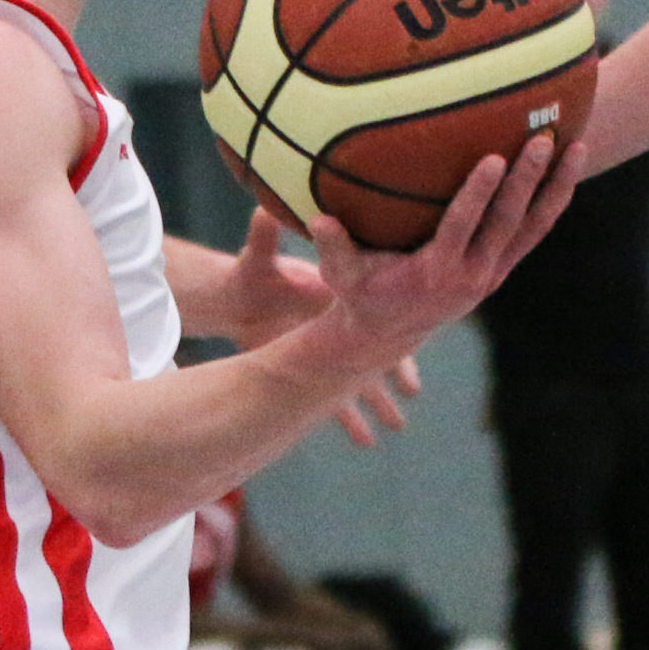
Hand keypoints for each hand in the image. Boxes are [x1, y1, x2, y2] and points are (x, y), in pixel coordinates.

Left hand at [212, 211, 417, 443]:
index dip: (391, 330)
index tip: (408, 339)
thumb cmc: (248, 273)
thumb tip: (260, 209)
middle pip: (374, 351)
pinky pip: (334, 400)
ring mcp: (327, 349)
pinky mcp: (311, 368)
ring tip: (396, 427)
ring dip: (377, 405)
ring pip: (359, 381)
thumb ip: (262, 238)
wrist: (234, 298)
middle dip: (395, 372)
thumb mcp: (256, 259)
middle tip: (414, 395)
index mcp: (335, 298)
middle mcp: (338, 325)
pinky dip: (350, 420)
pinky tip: (366, 441)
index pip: (372, 313)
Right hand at [305, 134, 585, 366]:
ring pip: (533, 228)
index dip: (480, 195)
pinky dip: (551, 201)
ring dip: (555, 187)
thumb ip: (333, 247)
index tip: (493, 159)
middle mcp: (474, 273)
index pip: (463, 227)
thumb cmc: (360, 294)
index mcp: (437, 271)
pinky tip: (565, 167)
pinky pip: (534, 232)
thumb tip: (317, 219)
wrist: (390, 333)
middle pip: (508, 223)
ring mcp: (493, 272)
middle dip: (526, 180)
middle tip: (541, 139)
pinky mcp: (502, 267)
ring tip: (576, 147)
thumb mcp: (341, 276)